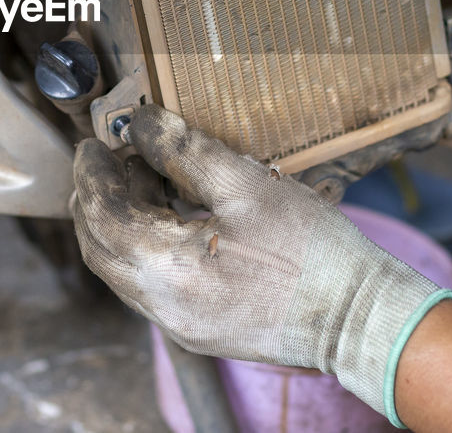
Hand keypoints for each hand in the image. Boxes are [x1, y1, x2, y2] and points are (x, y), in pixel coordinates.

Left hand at [71, 105, 451, 422]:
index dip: (92, 176)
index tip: (92, 144)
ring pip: (123, 268)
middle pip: (100, 249)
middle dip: (95, 200)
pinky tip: (170, 214)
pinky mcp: (199, 329)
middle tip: (105, 158)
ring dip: (120, 222)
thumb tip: (141, 122)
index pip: (102, 218)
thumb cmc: (313, 252)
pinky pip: (151, 283)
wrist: (360, 318)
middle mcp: (163, 306)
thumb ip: (185, 150)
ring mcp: (180, 324)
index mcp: (170, 270)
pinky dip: (145, 245)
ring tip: (141, 177)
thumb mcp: (248, 184)